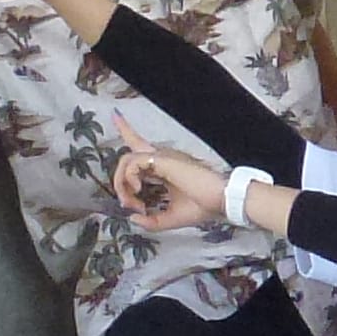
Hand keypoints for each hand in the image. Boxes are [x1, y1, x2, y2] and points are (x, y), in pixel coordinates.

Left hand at [112, 140, 231, 232]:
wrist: (221, 201)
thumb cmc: (203, 206)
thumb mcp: (171, 218)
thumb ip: (152, 221)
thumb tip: (134, 219)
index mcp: (164, 168)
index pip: (141, 145)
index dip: (126, 129)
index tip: (115, 114)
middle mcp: (162, 158)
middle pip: (129, 155)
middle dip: (120, 182)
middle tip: (128, 204)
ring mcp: (162, 157)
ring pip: (127, 160)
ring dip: (122, 184)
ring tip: (131, 202)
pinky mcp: (162, 159)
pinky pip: (133, 162)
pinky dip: (129, 178)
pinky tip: (137, 192)